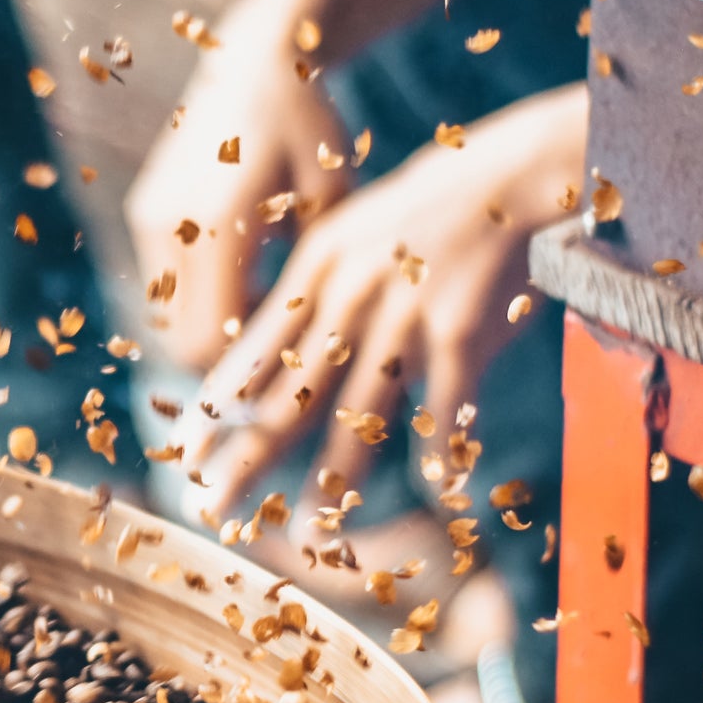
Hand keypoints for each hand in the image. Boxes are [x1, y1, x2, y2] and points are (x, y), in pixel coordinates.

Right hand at [125, 26, 354, 369]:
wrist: (256, 61)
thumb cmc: (311, 131)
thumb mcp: (330, 207)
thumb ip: (313, 281)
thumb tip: (304, 361)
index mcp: (219, 225)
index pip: (210, 342)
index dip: (245, 371)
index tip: (286, 360)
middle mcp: (171, 225)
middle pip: (182, 342)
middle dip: (226, 358)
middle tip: (275, 343)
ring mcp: (151, 218)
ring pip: (170, 318)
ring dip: (211, 325)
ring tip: (261, 299)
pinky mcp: (145, 211)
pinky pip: (166, 284)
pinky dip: (199, 295)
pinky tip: (241, 267)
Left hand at [183, 84, 587, 518]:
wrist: (516, 171)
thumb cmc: (434, 206)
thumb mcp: (356, 231)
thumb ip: (319, 290)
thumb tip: (278, 353)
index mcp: (317, 266)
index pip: (252, 353)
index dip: (217, 412)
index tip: (186, 455)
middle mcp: (350, 293)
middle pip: (290, 395)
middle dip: (247, 460)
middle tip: (212, 508)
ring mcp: (403, 314)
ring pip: (360, 417)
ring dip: (335, 481)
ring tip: (315, 530)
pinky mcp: (459, 331)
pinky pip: (443, 409)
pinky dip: (442, 452)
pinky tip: (440, 489)